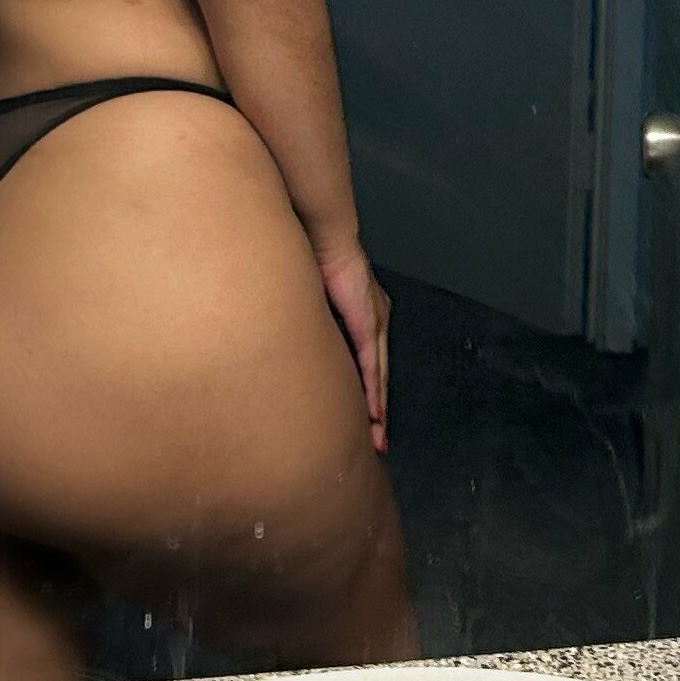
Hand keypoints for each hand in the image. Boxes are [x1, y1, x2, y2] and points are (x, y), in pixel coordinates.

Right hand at [320, 244, 391, 452]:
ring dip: (378, 409)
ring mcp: (375, 324)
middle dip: (377, 411)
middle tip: (376, 442)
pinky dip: (374, 392)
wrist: (325, 238)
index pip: (369, 362)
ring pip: (380, 377)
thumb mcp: (315, 300)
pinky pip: (373, 367)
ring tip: (377, 437)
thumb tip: (299, 343)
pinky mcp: (368, 324)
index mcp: (366, 315)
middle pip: (380, 376)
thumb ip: (314, 321)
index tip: (366, 420)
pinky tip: (375, 414)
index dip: (368, 392)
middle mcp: (377, 321)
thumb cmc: (315, 262)